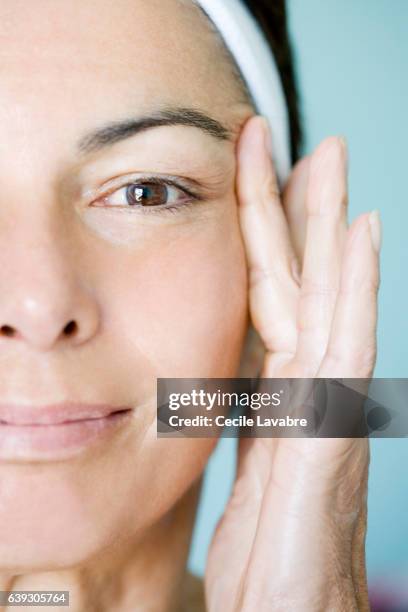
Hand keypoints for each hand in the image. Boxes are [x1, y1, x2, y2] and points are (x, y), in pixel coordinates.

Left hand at [204, 116, 380, 610]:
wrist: (289, 611)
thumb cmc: (268, 548)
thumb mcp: (247, 465)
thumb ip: (249, 411)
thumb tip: (242, 377)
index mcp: (280, 388)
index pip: (268, 290)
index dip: (258, 232)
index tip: (254, 174)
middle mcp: (309, 382)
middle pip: (298, 276)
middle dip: (295, 204)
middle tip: (293, 137)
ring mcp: (325, 398)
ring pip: (322, 292)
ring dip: (324, 222)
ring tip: (328, 158)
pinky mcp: (331, 426)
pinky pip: (343, 339)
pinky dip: (354, 284)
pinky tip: (360, 233)